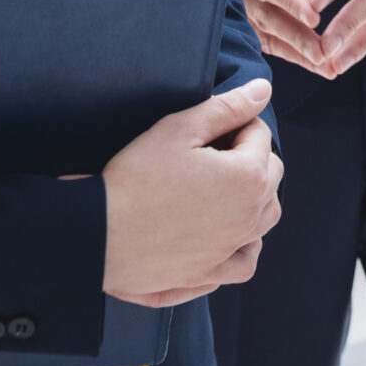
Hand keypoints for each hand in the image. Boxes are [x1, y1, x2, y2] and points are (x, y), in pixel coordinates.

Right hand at [101, 80, 282, 305]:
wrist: (94, 233)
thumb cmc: (134, 178)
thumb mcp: (179, 129)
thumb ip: (227, 107)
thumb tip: (263, 90)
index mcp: (248, 178)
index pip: (260, 137)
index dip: (236, 124)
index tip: (210, 128)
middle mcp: (248, 218)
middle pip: (271, 176)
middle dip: (251, 157)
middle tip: (212, 153)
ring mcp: (230, 250)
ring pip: (264, 219)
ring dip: (254, 200)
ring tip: (222, 188)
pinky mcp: (208, 275)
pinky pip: (243, 264)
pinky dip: (243, 248)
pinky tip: (226, 234)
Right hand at [234, 0, 328, 74]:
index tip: (315, 13)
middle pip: (268, 17)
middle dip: (298, 37)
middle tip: (329, 54)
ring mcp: (231, 2)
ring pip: (265, 34)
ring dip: (295, 51)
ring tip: (328, 65)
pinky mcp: (234, 12)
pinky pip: (260, 37)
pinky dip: (284, 52)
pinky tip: (309, 63)